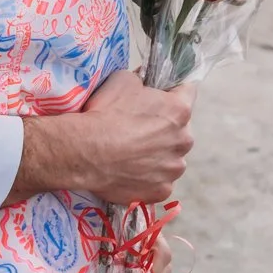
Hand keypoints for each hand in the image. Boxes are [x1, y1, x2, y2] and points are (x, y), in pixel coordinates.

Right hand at [79, 69, 195, 204]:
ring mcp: (174, 169)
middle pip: (180, 130)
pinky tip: (129, 172)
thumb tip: (145, 86)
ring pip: (171, 159)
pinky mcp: (161, 191)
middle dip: (164, 128)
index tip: (162, 94)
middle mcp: (184, 140)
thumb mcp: (123, 80)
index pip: (188, 91)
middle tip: (138, 130)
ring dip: (158, 156)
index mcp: (179, 110)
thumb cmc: (104, 112)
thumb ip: (142, 82)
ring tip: (131, 155)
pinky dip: (148, 178)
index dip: (173, 91)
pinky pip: (159, 182)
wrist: (84, 152)